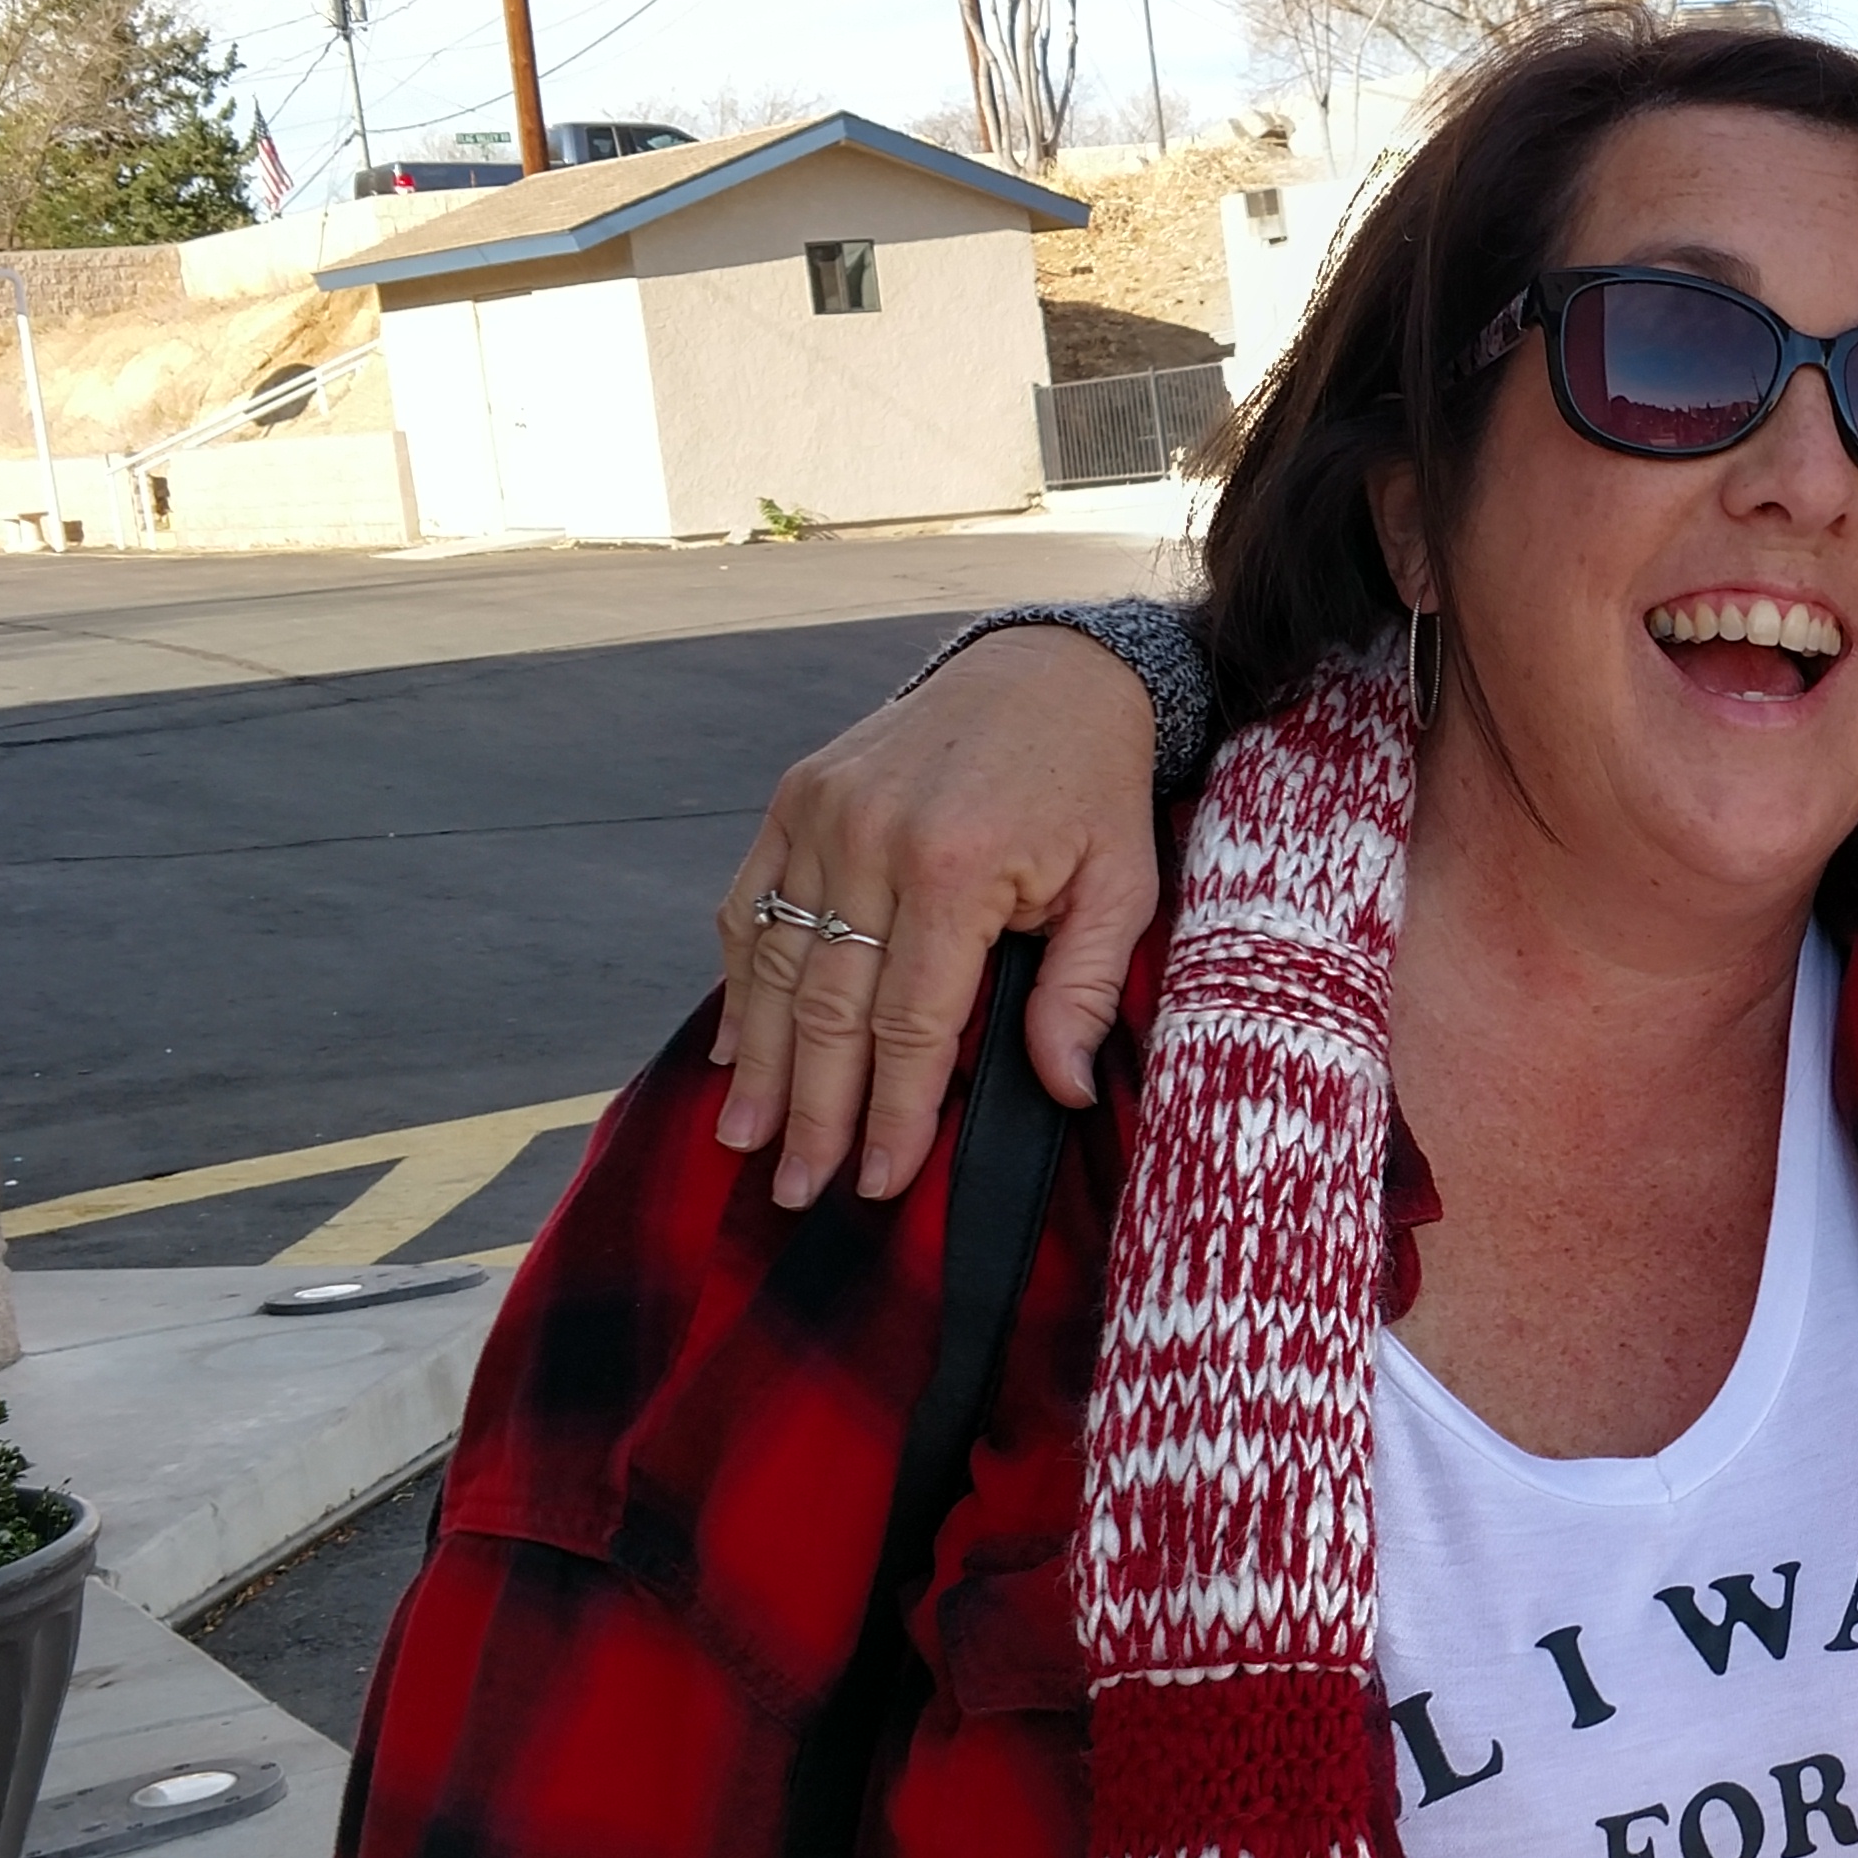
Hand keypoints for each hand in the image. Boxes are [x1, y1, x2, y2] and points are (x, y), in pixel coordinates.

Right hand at [713, 630, 1161, 1207]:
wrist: (1050, 669)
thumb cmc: (1092, 787)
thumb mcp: (1121, 887)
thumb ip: (1082, 990)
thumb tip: (1061, 1092)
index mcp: (954, 866)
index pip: (908, 1025)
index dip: (889, 1113)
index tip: (877, 1183)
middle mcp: (871, 837)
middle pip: (829, 1007)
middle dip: (811, 1110)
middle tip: (797, 1188)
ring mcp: (823, 811)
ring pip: (777, 962)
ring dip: (760, 1061)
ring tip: (748, 1140)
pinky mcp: (797, 795)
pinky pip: (751, 900)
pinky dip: (740, 977)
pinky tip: (736, 1047)